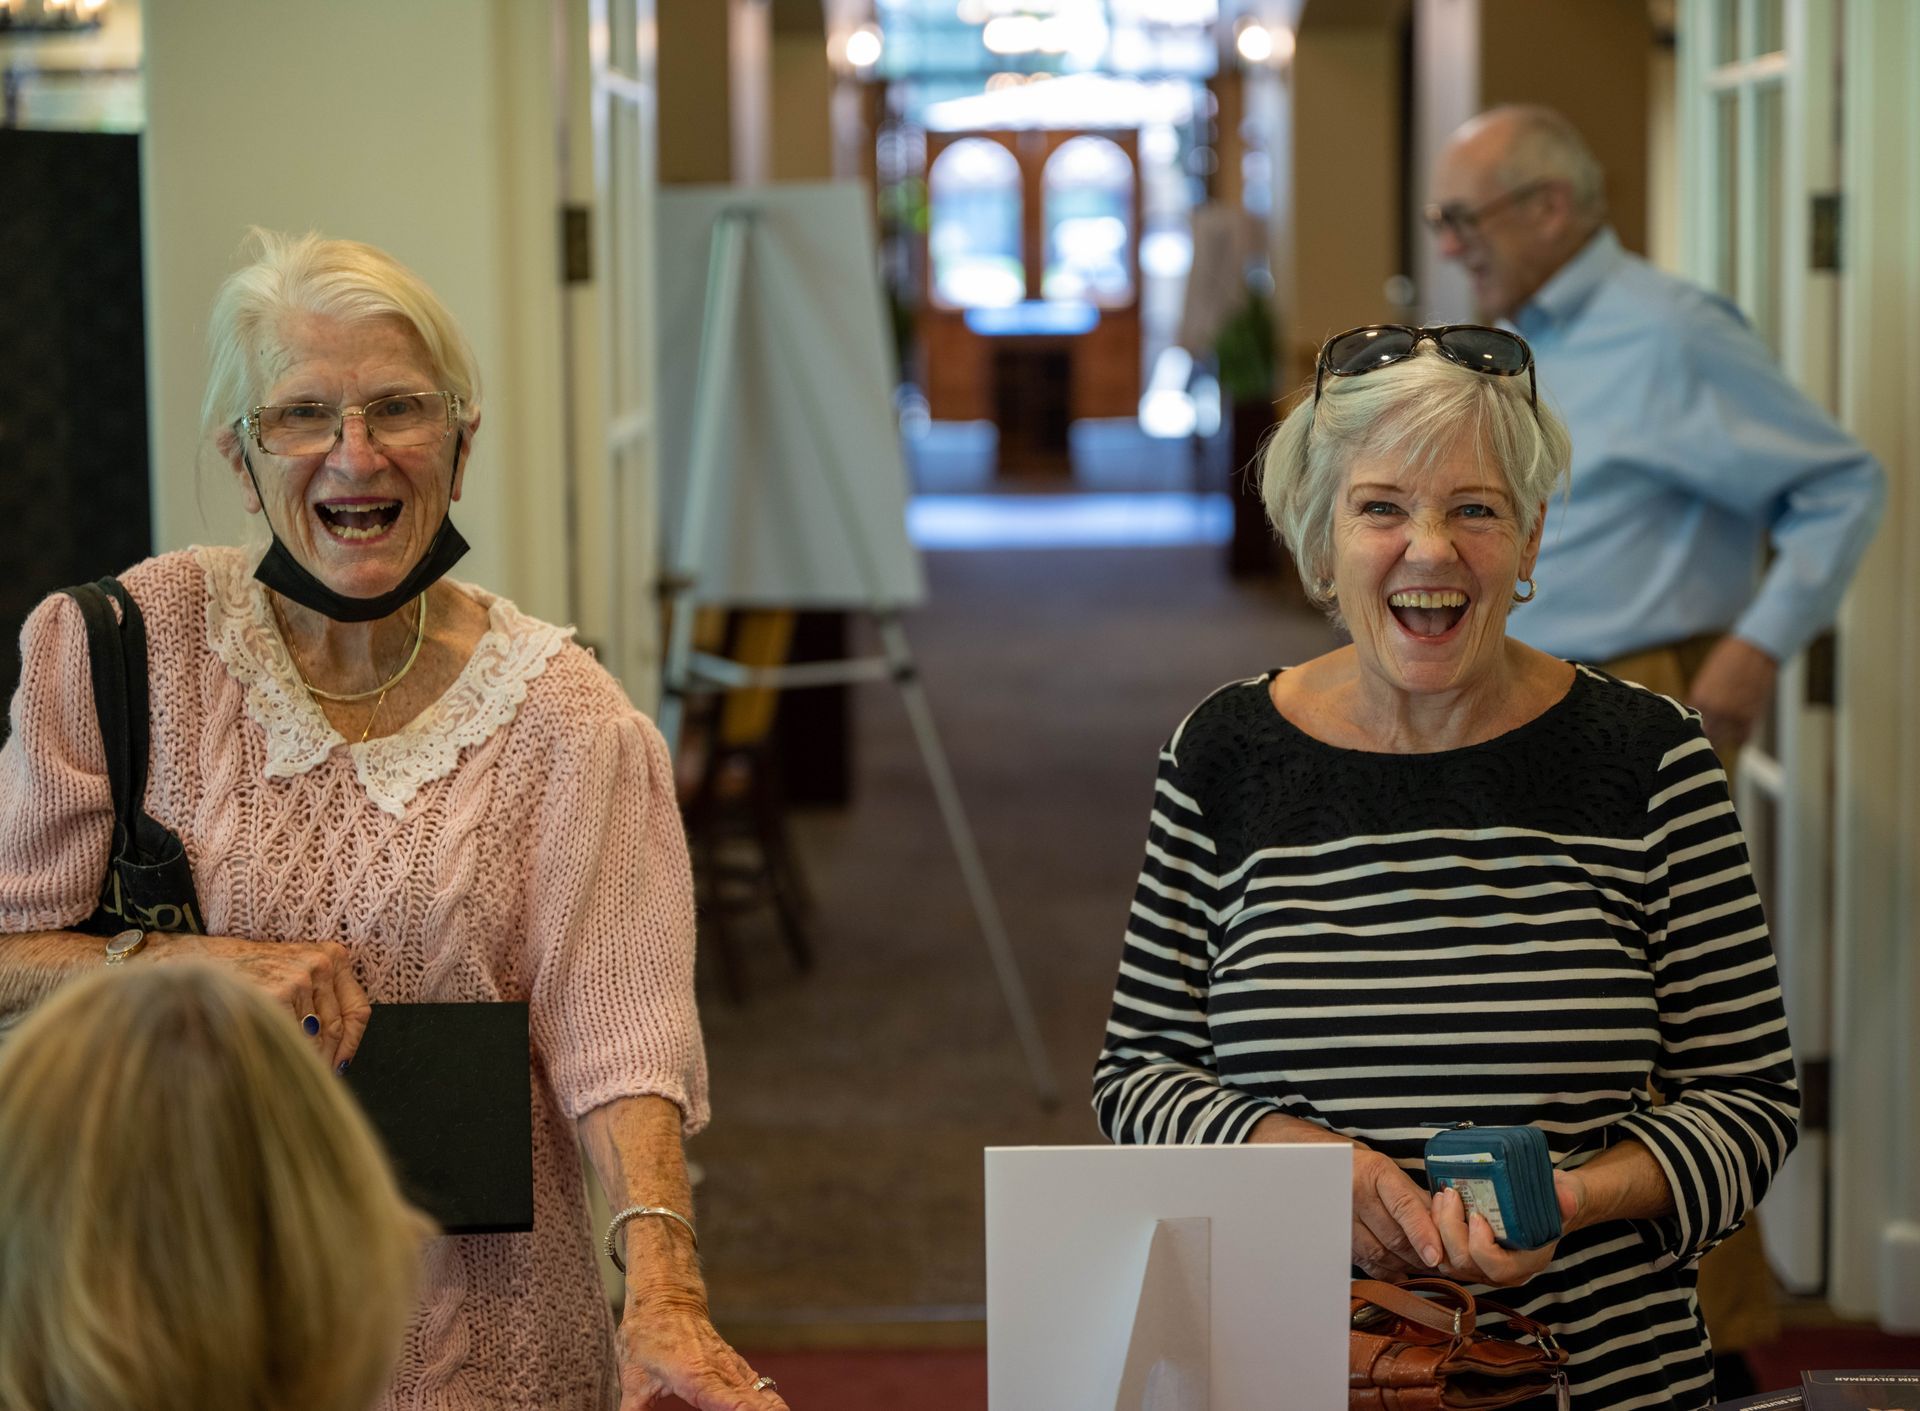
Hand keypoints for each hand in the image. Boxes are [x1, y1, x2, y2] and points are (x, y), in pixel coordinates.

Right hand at [146, 932, 369, 1070]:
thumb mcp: (287, 969)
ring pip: (314, 1039)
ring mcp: (297, 981)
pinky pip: (290, 1041)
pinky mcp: (275, 997)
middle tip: (311, 1082)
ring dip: (306, 1065)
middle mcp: (318, 965)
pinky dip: (285, 1061)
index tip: (340, 1064)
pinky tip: (273, 1072)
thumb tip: (337, 1053)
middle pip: (336, 1029)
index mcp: (329, 955)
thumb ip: (316, 998)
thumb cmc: (236, 969)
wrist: (187, 961)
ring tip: (289, 1081)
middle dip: (325, 1060)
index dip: (351, 1044)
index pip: (358, 1010)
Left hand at [617, 1288, 789, 1410]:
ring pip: (764, 1393)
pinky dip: (770, 1402)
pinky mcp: (735, 1366)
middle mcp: (720, 1371)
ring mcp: (732, 1367)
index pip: (729, 1402)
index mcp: (695, 1376)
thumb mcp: (631, 1379)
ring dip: (774, 1408)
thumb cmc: (646, 1335)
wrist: (665, 1296)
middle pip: (756, 1401)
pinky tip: (778, 1410)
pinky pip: (760, 1387)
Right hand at [1248, 1114, 1444, 1279]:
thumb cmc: (1359, 1166)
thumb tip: (1445, 1224)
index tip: (1436, 1255)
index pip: (1404, 1207)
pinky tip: (1398, 1270)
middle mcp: (1355, 1193)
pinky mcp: (1334, 1236)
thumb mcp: (1388, 1170)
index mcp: (1375, 1171)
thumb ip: (1415, 1197)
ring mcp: (1342, 1217)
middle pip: (1394, 1236)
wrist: (1312, 1163)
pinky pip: (1365, 1262)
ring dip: (1405, 1264)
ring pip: (1380, 1254)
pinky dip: (1386, 1271)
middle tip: (1442, 1263)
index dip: (1422, 1233)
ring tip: (1422, 1265)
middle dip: (1421, 1254)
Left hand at [1424, 1171, 1584, 1288]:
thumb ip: (1567, 1198)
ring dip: (1438, 1229)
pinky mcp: (1468, 1256)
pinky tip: (1437, 1204)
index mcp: (1527, 1262)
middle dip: (1450, 1229)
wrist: (1548, 1208)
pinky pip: (1443, 1253)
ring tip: (1442, 1195)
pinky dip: (1434, 1231)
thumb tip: (1566, 1198)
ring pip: (1449, 1261)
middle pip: (1466, 1264)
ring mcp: (1483, 1267)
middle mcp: (1503, 1272)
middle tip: (1450, 1195)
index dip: (1481, 1245)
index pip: (1497, 1268)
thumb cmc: (1555, 1203)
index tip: (1477, 1214)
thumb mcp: (1567, 1195)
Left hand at [1685, 637, 1777, 755]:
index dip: (1683, 730)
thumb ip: (1696, 699)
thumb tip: (1686, 716)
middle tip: (1694, 740)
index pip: (1684, 725)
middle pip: (1701, 737)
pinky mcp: (1751, 718)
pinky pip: (1740, 739)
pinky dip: (1735, 739)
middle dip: (1697, 740)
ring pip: (1720, 742)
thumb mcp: (1704, 680)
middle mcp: (1716, 710)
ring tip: (1713, 738)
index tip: (1681, 734)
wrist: (1756, 651)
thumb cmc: (1727, 660)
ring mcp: (1734, 716)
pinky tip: (1731, 734)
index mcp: (1699, 698)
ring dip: (1716, 741)